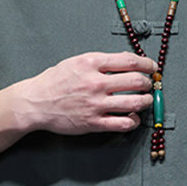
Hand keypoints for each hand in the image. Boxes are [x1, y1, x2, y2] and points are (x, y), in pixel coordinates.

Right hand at [22, 51, 155, 134]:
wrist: (35, 103)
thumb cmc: (54, 82)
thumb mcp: (76, 62)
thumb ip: (101, 62)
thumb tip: (127, 62)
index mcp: (91, 64)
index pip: (129, 61)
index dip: (147, 64)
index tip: (152, 68)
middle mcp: (95, 83)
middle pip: (136, 81)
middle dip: (148, 83)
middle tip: (149, 85)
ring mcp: (95, 105)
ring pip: (134, 103)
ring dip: (145, 102)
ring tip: (145, 101)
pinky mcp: (93, 123)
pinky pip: (123, 124)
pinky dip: (133, 121)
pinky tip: (133, 118)